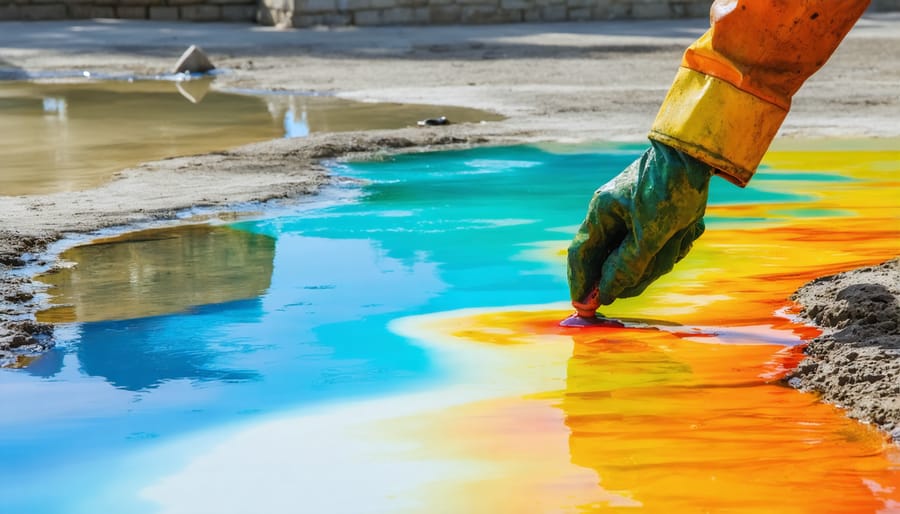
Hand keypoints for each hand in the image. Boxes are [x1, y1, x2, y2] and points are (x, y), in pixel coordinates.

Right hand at [567, 141, 711, 310]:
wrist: (698, 155)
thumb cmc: (669, 189)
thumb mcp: (651, 234)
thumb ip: (627, 266)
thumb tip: (605, 294)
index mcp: (601, 214)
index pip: (581, 255)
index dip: (581, 284)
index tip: (584, 308)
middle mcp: (613, 216)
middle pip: (612, 260)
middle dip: (635, 271)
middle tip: (652, 274)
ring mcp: (634, 217)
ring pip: (639, 256)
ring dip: (661, 257)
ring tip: (680, 238)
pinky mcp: (655, 218)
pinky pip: (658, 246)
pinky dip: (672, 246)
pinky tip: (686, 232)